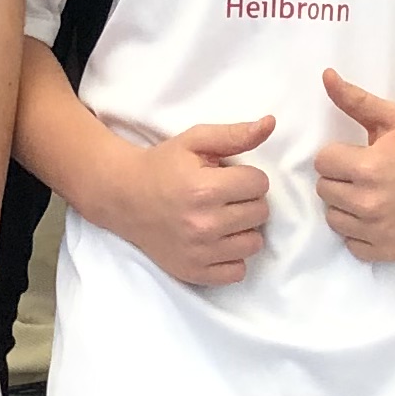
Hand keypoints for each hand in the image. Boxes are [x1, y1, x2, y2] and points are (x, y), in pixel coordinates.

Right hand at [112, 113, 276, 286]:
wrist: (124, 197)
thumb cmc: (163, 166)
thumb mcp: (195, 140)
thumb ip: (235, 134)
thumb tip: (271, 123)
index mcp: (205, 189)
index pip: (260, 184)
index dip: (247, 176)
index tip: (228, 177)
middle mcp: (204, 224)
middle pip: (260, 213)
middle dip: (246, 200)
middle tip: (223, 196)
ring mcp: (199, 252)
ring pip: (253, 243)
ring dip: (243, 229)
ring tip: (222, 218)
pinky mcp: (194, 272)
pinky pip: (237, 272)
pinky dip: (232, 257)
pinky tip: (217, 241)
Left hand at [312, 72, 394, 263]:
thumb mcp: (394, 119)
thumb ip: (355, 100)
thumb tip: (325, 75)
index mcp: (369, 168)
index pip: (322, 162)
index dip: (337, 155)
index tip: (356, 154)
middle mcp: (370, 203)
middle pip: (325, 190)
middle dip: (340, 179)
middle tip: (365, 174)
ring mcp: (378, 231)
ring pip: (334, 218)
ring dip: (345, 206)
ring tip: (370, 194)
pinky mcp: (386, 251)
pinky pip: (351, 244)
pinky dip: (359, 232)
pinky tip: (377, 216)